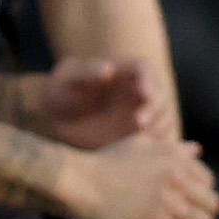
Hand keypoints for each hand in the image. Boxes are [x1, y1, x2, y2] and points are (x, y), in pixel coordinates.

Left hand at [33, 56, 160, 148]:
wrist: (56, 120)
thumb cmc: (61, 91)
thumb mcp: (67, 78)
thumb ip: (85, 70)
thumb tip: (108, 69)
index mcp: (125, 70)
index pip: (145, 70)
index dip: (149, 81)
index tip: (145, 93)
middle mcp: (139, 90)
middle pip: (159, 96)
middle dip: (155, 109)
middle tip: (139, 122)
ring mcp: (142, 112)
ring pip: (162, 119)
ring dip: (155, 128)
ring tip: (135, 139)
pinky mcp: (139, 133)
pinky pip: (155, 139)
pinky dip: (151, 144)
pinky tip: (134, 149)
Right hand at [63, 135, 218, 218]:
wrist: (74, 181)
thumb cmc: (100, 163)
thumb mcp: (137, 146)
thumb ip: (170, 148)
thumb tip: (196, 150)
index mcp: (175, 158)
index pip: (209, 182)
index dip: (201, 195)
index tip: (191, 206)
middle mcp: (177, 179)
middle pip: (212, 204)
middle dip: (203, 215)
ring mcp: (168, 203)